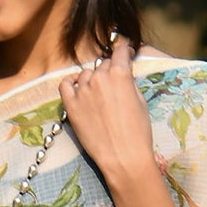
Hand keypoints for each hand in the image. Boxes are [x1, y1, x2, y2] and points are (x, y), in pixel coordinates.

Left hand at [60, 36, 155, 185]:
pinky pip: (65, 85)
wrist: (123, 157)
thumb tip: (123, 74)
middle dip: (110, 69)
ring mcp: (83, 91)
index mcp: (120, 74)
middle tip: (114, 82)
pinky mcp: (71, 105)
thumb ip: (129, 83)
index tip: (125, 51)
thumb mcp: (140, 101)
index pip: (120, 51)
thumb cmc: (138, 132)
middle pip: (103, 64)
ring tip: (98, 92)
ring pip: (86, 74)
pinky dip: (71, 82)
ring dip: (93, 78)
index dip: (124, 49)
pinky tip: (77, 86)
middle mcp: (99, 77)